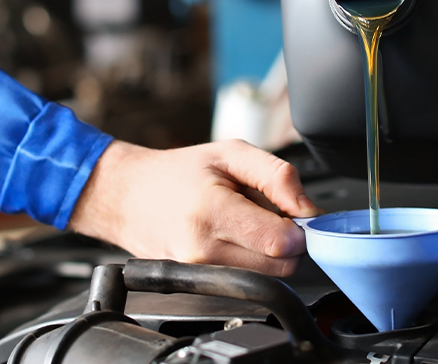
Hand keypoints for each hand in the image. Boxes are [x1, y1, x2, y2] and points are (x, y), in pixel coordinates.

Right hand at [68, 139, 319, 276]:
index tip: (293, 212)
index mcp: (212, 211)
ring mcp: (197, 272)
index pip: (281, 242)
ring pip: (266, 277)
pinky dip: (250, 262)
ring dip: (269, 253)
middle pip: (280, 266)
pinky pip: (244, 280)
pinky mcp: (196, 284)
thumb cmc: (179, 173)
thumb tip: (309, 209)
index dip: (299, 228)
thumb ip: (277, 176)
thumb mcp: (231, 153)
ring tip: (247, 224)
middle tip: (269, 214)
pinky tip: (233, 239)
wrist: (128, 196)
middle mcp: (202, 249)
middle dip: (287, 241)